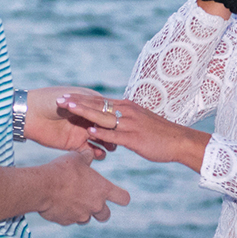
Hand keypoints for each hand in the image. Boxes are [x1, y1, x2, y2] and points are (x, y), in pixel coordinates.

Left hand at [23, 86, 115, 157]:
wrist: (29, 114)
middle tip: (118, 138)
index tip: (120, 122)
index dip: (113, 117)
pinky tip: (99, 155)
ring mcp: (80, 131)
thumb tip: (107, 110)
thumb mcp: (73, 97)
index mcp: (87, 104)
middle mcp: (86, 118)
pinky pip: (88, 151)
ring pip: (100, 140)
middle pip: (105, 127)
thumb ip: (90, 104)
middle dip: (113, 133)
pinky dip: (96, 153)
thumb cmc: (50, 100)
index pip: (105, 111)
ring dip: (107, 144)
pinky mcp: (73, 144)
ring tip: (110, 148)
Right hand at [39, 150, 129, 224]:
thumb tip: (90, 153)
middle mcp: (95, 205)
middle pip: (106, 215)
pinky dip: (67, 214)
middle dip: (100, 210)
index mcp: (102, 189)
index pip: (123, 198)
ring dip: (82, 212)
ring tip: (70, 199)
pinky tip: (58, 203)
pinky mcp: (67, 222)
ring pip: (87, 219)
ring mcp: (81, 215)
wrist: (43, 187)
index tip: (117, 194)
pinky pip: (70, 220)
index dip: (121, 196)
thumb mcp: (77, 157)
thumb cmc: (62, 169)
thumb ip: (87, 157)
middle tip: (90, 200)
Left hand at [56, 93, 210, 172]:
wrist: (178, 141)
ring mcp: (130, 123)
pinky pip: (114, 134)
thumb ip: (125, 119)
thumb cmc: (159, 133)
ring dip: (84, 112)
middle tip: (59, 100)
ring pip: (102, 116)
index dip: (81, 98)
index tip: (65, 96)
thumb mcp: (139, 121)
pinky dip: (101, 132)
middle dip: (77, 102)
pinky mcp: (134, 137)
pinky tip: (89, 130)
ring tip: (67, 109)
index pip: (99, 100)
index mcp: (126, 106)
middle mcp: (126, 111)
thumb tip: (112, 121)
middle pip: (97, 104)